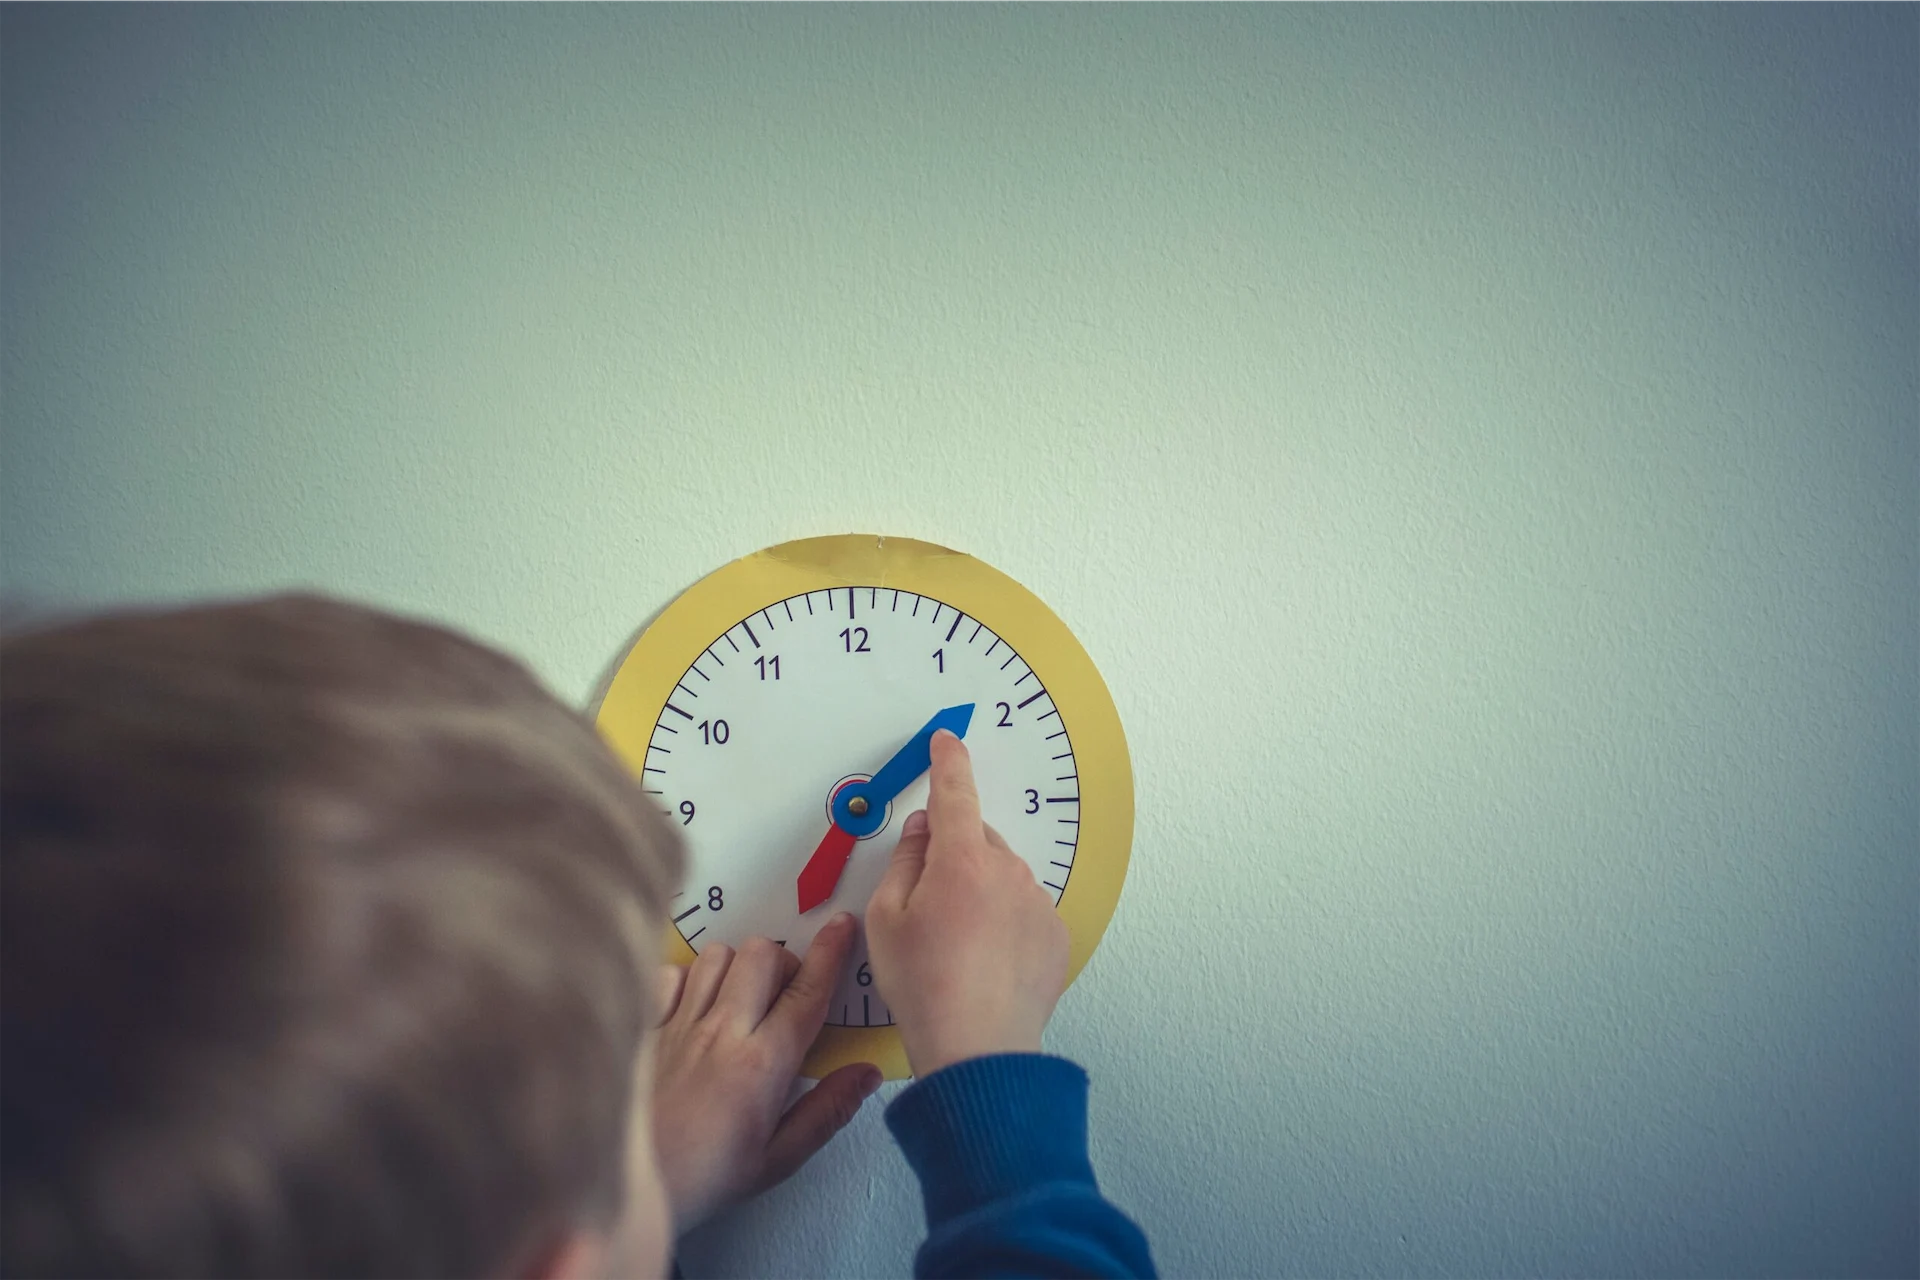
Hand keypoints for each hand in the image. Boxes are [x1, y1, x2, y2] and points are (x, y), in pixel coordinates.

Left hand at [648, 916, 881, 1232]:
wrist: (621, 1184)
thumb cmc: (704, 1179)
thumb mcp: (777, 1160)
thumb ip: (827, 1112)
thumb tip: (867, 1072)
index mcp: (762, 1064)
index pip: (807, 992)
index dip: (831, 952)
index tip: (844, 924)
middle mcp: (721, 1031)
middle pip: (763, 954)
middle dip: (784, 962)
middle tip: (785, 995)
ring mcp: (677, 1023)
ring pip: (717, 954)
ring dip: (737, 967)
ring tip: (740, 999)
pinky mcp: (644, 1025)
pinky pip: (671, 972)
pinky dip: (688, 979)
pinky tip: (693, 1008)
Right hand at [865, 729, 1069, 1076]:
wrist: (977, 1048)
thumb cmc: (925, 987)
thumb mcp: (886, 920)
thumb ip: (905, 862)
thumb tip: (922, 830)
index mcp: (961, 861)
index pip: (955, 792)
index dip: (949, 762)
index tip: (948, 741)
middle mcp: (1008, 872)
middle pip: (976, 840)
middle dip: (953, 856)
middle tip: (927, 906)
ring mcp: (1038, 903)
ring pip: (1002, 876)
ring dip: (980, 891)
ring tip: (956, 945)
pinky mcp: (1056, 935)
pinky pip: (1025, 909)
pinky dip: (1005, 921)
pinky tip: (984, 959)